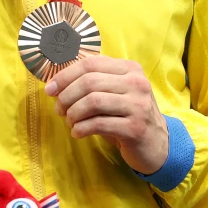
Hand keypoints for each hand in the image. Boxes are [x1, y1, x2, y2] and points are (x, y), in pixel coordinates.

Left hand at [45, 56, 169, 175]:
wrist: (157, 143)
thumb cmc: (127, 115)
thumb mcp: (114, 92)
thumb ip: (93, 81)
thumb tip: (55, 83)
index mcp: (130, 68)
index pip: (90, 64)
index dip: (65, 76)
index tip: (50, 89)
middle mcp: (137, 83)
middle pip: (89, 82)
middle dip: (66, 96)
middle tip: (59, 110)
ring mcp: (138, 105)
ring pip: (92, 102)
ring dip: (73, 113)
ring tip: (70, 121)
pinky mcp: (136, 128)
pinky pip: (98, 124)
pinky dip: (81, 128)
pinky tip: (77, 132)